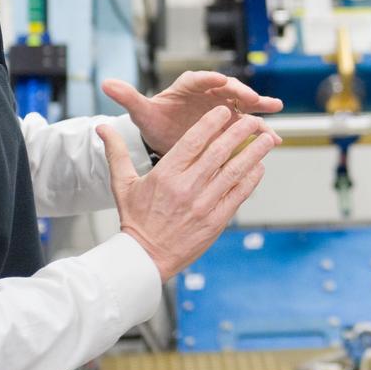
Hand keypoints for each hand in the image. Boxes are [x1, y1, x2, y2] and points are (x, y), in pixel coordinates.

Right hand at [96, 105, 280, 278]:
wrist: (144, 258)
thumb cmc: (134, 219)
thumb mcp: (122, 184)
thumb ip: (116, 152)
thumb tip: (102, 128)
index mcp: (166, 174)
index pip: (194, 141)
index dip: (212, 123)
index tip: (225, 111)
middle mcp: (187, 187)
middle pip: (219, 152)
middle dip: (239, 132)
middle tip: (253, 120)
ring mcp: (203, 205)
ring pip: (234, 172)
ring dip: (253, 153)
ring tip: (268, 139)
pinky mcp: (216, 221)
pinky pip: (238, 195)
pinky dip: (251, 180)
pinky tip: (260, 167)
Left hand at [103, 72, 282, 154]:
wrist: (166, 138)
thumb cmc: (155, 123)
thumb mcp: (142, 113)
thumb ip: (128, 97)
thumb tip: (105, 83)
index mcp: (186, 86)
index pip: (199, 79)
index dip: (209, 80)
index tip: (219, 81)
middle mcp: (209, 92)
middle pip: (227, 88)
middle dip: (240, 92)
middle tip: (252, 98)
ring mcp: (223, 106)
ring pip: (243, 102)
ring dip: (259, 104)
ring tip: (273, 107)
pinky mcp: (233, 121)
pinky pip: (249, 121)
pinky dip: (262, 125)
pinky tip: (275, 132)